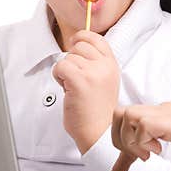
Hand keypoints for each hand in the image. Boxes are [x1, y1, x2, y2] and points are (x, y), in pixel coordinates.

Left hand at [52, 30, 119, 153]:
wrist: (99, 132)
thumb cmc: (97, 110)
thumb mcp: (105, 80)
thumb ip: (96, 63)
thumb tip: (77, 44)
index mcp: (112, 64)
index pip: (96, 38)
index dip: (81, 38)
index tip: (74, 45)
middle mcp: (105, 66)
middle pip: (79, 45)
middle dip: (72, 59)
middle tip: (75, 78)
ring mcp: (93, 73)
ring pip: (67, 57)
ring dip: (64, 72)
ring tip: (73, 88)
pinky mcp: (79, 81)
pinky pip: (60, 66)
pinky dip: (58, 77)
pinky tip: (67, 90)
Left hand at [108, 102, 170, 170]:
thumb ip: (161, 146)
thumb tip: (140, 157)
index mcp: (168, 115)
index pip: (129, 118)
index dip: (120, 142)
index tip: (120, 169)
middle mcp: (167, 110)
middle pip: (122, 112)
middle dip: (119, 138)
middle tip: (134, 159)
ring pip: (129, 115)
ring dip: (131, 140)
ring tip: (148, 155)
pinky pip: (144, 124)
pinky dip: (143, 142)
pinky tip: (158, 152)